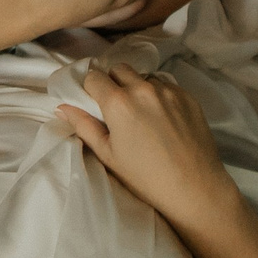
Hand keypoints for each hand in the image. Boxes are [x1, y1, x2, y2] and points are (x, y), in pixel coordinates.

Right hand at [54, 68, 232, 236]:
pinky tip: (163, 119)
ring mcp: (169, 90)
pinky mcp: (188, 96)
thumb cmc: (145, 177)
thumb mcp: (108, 155)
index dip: (90, 89)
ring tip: (143, 115)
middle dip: (113, 82)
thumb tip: (62, 107)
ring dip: (137, 88)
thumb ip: (84, 126)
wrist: (195, 188)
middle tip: (117, 108)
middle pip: (119, 69)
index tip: (95, 104)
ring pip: (144, 77)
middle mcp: (143, 88)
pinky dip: (159, 95)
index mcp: (118, 102)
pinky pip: (166, 86)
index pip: (94, 77)